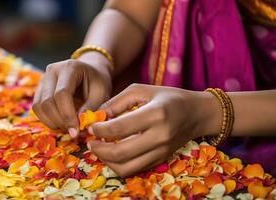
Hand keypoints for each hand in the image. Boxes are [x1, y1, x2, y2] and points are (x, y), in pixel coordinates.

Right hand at [32, 58, 111, 135]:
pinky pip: (37, 108)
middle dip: (60, 121)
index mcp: (70, 68)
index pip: (62, 93)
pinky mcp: (39, 88)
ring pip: (38, 106)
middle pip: (48, 101)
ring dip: (52, 122)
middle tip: (74, 132)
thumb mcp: (101, 94)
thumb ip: (91, 108)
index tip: (76, 131)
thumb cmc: (98, 82)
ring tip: (68, 127)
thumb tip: (78, 124)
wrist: (90, 72)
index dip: (67, 115)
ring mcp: (43, 79)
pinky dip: (47, 119)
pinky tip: (61, 123)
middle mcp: (52, 70)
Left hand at [88, 84, 219, 176]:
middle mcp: (160, 136)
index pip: (120, 128)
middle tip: (90, 141)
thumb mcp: (141, 90)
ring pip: (126, 167)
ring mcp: (161, 152)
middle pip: (121, 153)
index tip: (90, 126)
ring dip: (106, 161)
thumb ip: (117, 102)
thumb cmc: (167, 97)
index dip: (99, 130)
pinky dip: (118, 164)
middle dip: (99, 149)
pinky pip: (134, 169)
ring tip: (99, 148)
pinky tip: (112, 153)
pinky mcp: (161, 160)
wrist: (196, 113)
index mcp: (156, 114)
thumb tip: (96, 116)